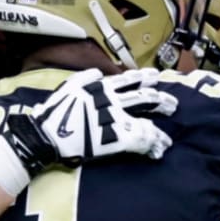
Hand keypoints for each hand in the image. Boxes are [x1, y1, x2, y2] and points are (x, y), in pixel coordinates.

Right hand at [3, 68, 176, 170]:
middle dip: (160, 98)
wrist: (47, 135)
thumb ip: (84, 78)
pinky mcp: (117, 138)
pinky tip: (161, 148)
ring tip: (171, 126)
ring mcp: (117, 120)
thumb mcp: (68, 87)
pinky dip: (153, 144)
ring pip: (146, 118)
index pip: (127, 80)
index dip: (142, 77)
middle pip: (143, 97)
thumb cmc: (54, 113)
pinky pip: (141, 141)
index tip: (154, 76)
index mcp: (100, 88)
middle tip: (172, 102)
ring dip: (160, 124)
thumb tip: (96, 72)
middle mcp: (112, 102)